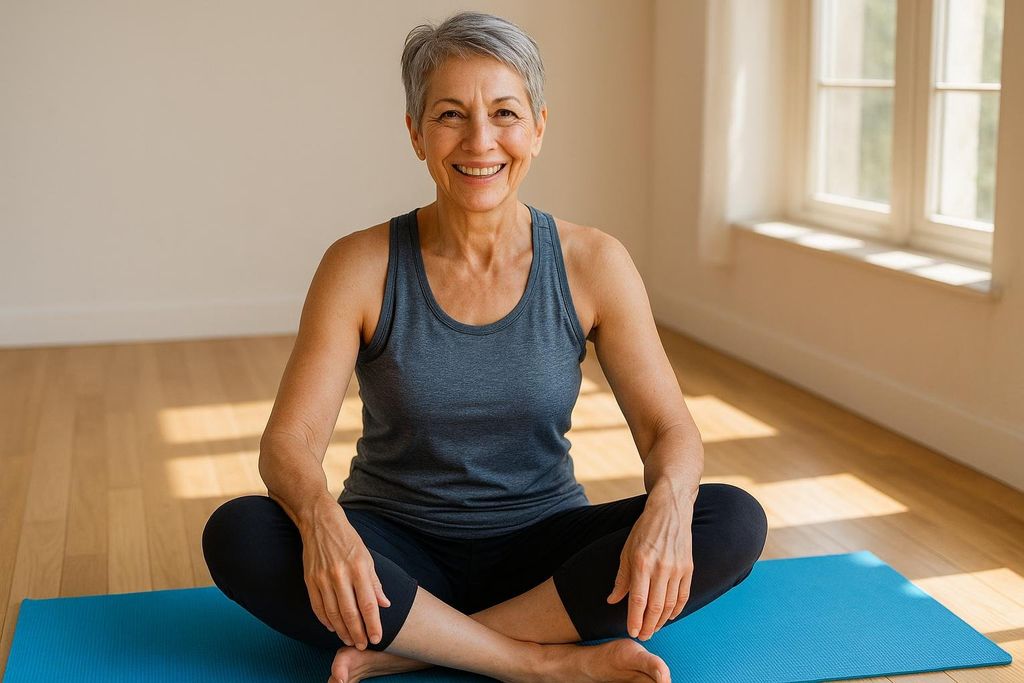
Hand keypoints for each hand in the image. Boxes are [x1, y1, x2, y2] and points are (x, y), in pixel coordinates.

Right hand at [299, 498, 390, 649]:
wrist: (320, 522)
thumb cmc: (348, 540)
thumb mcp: (367, 557)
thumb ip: (375, 583)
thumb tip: (385, 604)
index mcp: (358, 568)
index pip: (368, 604)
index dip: (373, 624)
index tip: (377, 638)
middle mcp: (340, 575)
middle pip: (350, 612)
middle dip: (358, 633)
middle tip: (364, 645)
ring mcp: (322, 578)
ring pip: (333, 613)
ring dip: (342, 630)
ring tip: (350, 640)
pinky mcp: (310, 580)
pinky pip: (317, 607)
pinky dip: (325, 620)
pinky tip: (332, 628)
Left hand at [606, 491, 693, 640]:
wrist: (670, 511)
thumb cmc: (644, 530)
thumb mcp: (626, 551)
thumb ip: (621, 578)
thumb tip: (612, 600)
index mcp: (642, 563)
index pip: (638, 600)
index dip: (634, 619)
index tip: (631, 632)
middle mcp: (661, 568)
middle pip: (655, 607)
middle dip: (648, 626)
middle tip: (642, 637)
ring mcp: (677, 569)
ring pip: (670, 605)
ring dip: (661, 621)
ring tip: (653, 630)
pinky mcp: (688, 568)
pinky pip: (683, 596)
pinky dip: (676, 610)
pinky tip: (668, 617)